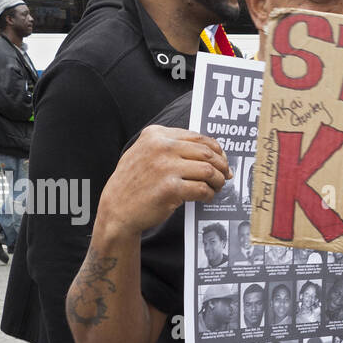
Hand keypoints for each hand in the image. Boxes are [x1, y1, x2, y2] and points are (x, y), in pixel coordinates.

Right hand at [95, 125, 228, 237]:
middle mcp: (160, 147)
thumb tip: (209, 150)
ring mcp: (165, 167)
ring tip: (216, 187)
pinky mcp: (170, 189)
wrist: (117, 208)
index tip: (222, 159)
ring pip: (208, 170)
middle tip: (225, 175)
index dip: (216, 149)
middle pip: (206, 153)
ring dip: (218, 181)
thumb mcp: (145, 152)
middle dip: (221, 165)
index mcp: (156, 134)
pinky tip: (206, 197)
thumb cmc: (135, 181)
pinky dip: (209, 194)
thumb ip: (171, 146)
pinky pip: (202, 189)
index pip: (197, 137)